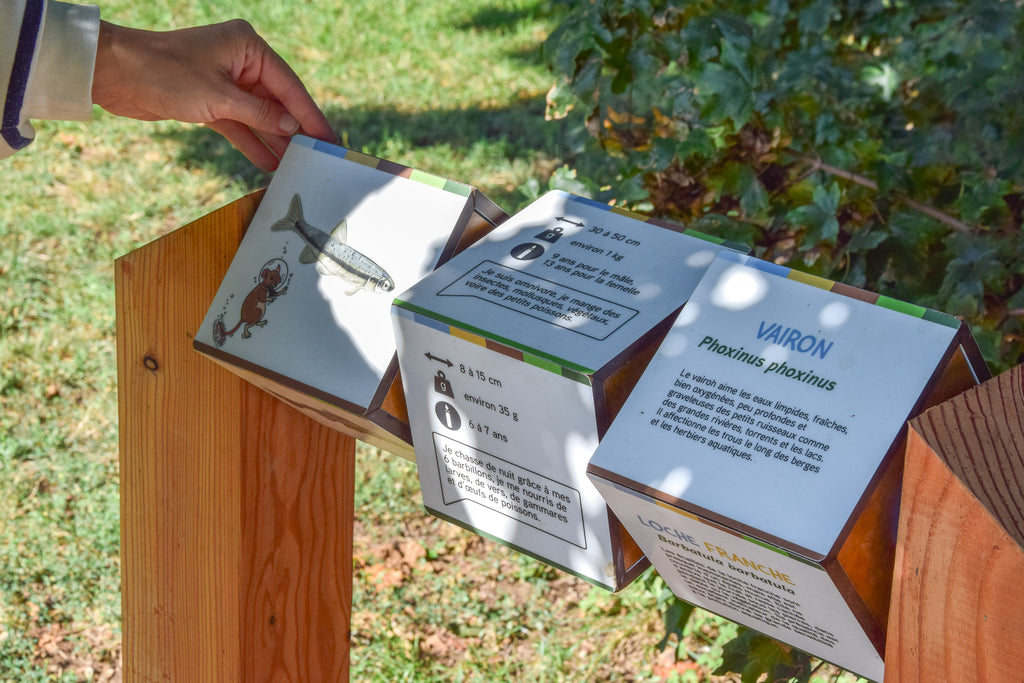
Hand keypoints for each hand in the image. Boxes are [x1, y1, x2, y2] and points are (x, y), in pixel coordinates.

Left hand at [91, 19, 336, 170]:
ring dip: (275, 141)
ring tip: (297, 166)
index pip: (288, 86)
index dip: (310, 115)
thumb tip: (293, 127)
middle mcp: (240, 62)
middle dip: (295, 130)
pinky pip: (239, 124)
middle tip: (319, 157)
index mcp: (247, 47)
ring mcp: (225, 82)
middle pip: (277, 101)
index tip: (329, 139)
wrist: (114, 73)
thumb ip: (260, 114)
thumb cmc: (165, 73)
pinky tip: (268, 162)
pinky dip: (251, 142)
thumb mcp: (220, 98)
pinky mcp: (209, 101)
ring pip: (259, 116)